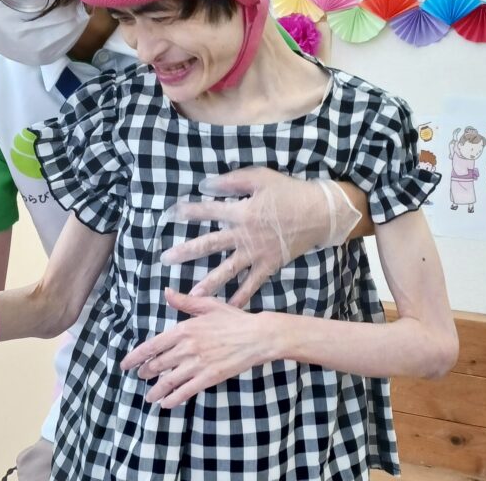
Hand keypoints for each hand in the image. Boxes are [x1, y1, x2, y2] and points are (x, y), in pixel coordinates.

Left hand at [120, 288, 270, 407]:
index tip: (126, 364)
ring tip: (149, 396)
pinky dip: (173, 399)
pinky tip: (167, 403)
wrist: (257, 336)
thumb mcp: (208, 305)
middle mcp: (187, 348)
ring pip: (169, 381)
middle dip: (146, 373)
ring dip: (156, 390)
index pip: (153, 345)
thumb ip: (184, 301)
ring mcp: (198, 364)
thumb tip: (166, 292)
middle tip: (141, 378)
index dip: (136, 357)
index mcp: (184, 329)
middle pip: (158, 365)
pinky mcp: (209, 377)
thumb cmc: (234, 319)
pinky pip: (186, 391)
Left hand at [159, 169, 359, 306]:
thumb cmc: (289, 191)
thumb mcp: (260, 177)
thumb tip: (206, 185)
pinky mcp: (269, 264)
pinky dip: (241, 296)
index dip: (189, 211)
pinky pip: (252, 284)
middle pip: (210, 244)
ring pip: (228, 270)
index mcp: (242, 211)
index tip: (170, 214)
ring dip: (208, 282)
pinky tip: (228, 308)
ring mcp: (257, 253)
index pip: (209, 210)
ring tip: (191, 295)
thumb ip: (232, 181)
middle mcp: (245, 235)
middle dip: (187, 251)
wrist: (319, 213)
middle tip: (166, 259)